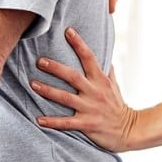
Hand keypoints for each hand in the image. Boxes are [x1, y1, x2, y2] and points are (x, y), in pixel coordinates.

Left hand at [31, 28, 137, 152]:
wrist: (129, 130)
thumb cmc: (117, 105)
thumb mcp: (114, 85)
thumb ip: (106, 69)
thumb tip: (104, 51)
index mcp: (101, 80)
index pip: (89, 57)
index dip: (79, 43)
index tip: (67, 31)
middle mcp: (95, 92)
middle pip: (73, 76)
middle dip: (55, 68)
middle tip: (39, 61)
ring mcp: (90, 108)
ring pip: (66, 98)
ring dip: (48, 91)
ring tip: (33, 84)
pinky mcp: (87, 124)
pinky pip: (66, 123)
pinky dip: (52, 121)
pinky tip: (38, 119)